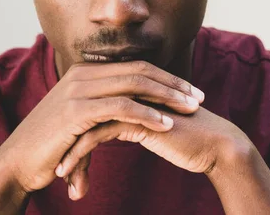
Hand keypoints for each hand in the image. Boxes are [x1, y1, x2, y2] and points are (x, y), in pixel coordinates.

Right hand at [0, 61, 204, 197]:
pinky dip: (147, 115)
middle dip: (174, 84)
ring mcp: (78, 90)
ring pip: (134, 85)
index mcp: (88, 71)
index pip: (137, 66)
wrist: (19, 161)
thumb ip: (107, 103)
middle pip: (140, 71)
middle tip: (199, 98)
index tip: (190, 91)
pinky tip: (166, 125)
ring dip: (167, 97)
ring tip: (191, 110)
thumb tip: (137, 104)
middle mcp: (83, 74)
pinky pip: (121, 107)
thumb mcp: (84, 115)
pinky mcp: (76, 111)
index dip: (166, 78)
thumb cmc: (56, 142)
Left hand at [58, 107, 254, 199]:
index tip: (62, 153)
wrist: (216, 146)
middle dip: (65, 141)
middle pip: (85, 112)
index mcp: (132, 91)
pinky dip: (80, 157)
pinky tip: (71, 178)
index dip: (75, 130)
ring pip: (86, 124)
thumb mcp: (156, 129)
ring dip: (69, 152)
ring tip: (60, 176)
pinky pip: (96, 136)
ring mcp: (132, 102)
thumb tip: (117, 129)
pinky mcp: (136, 119)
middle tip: (53, 164)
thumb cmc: (188, 140)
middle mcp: (129, 92)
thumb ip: (137, 121)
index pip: (92, 107)